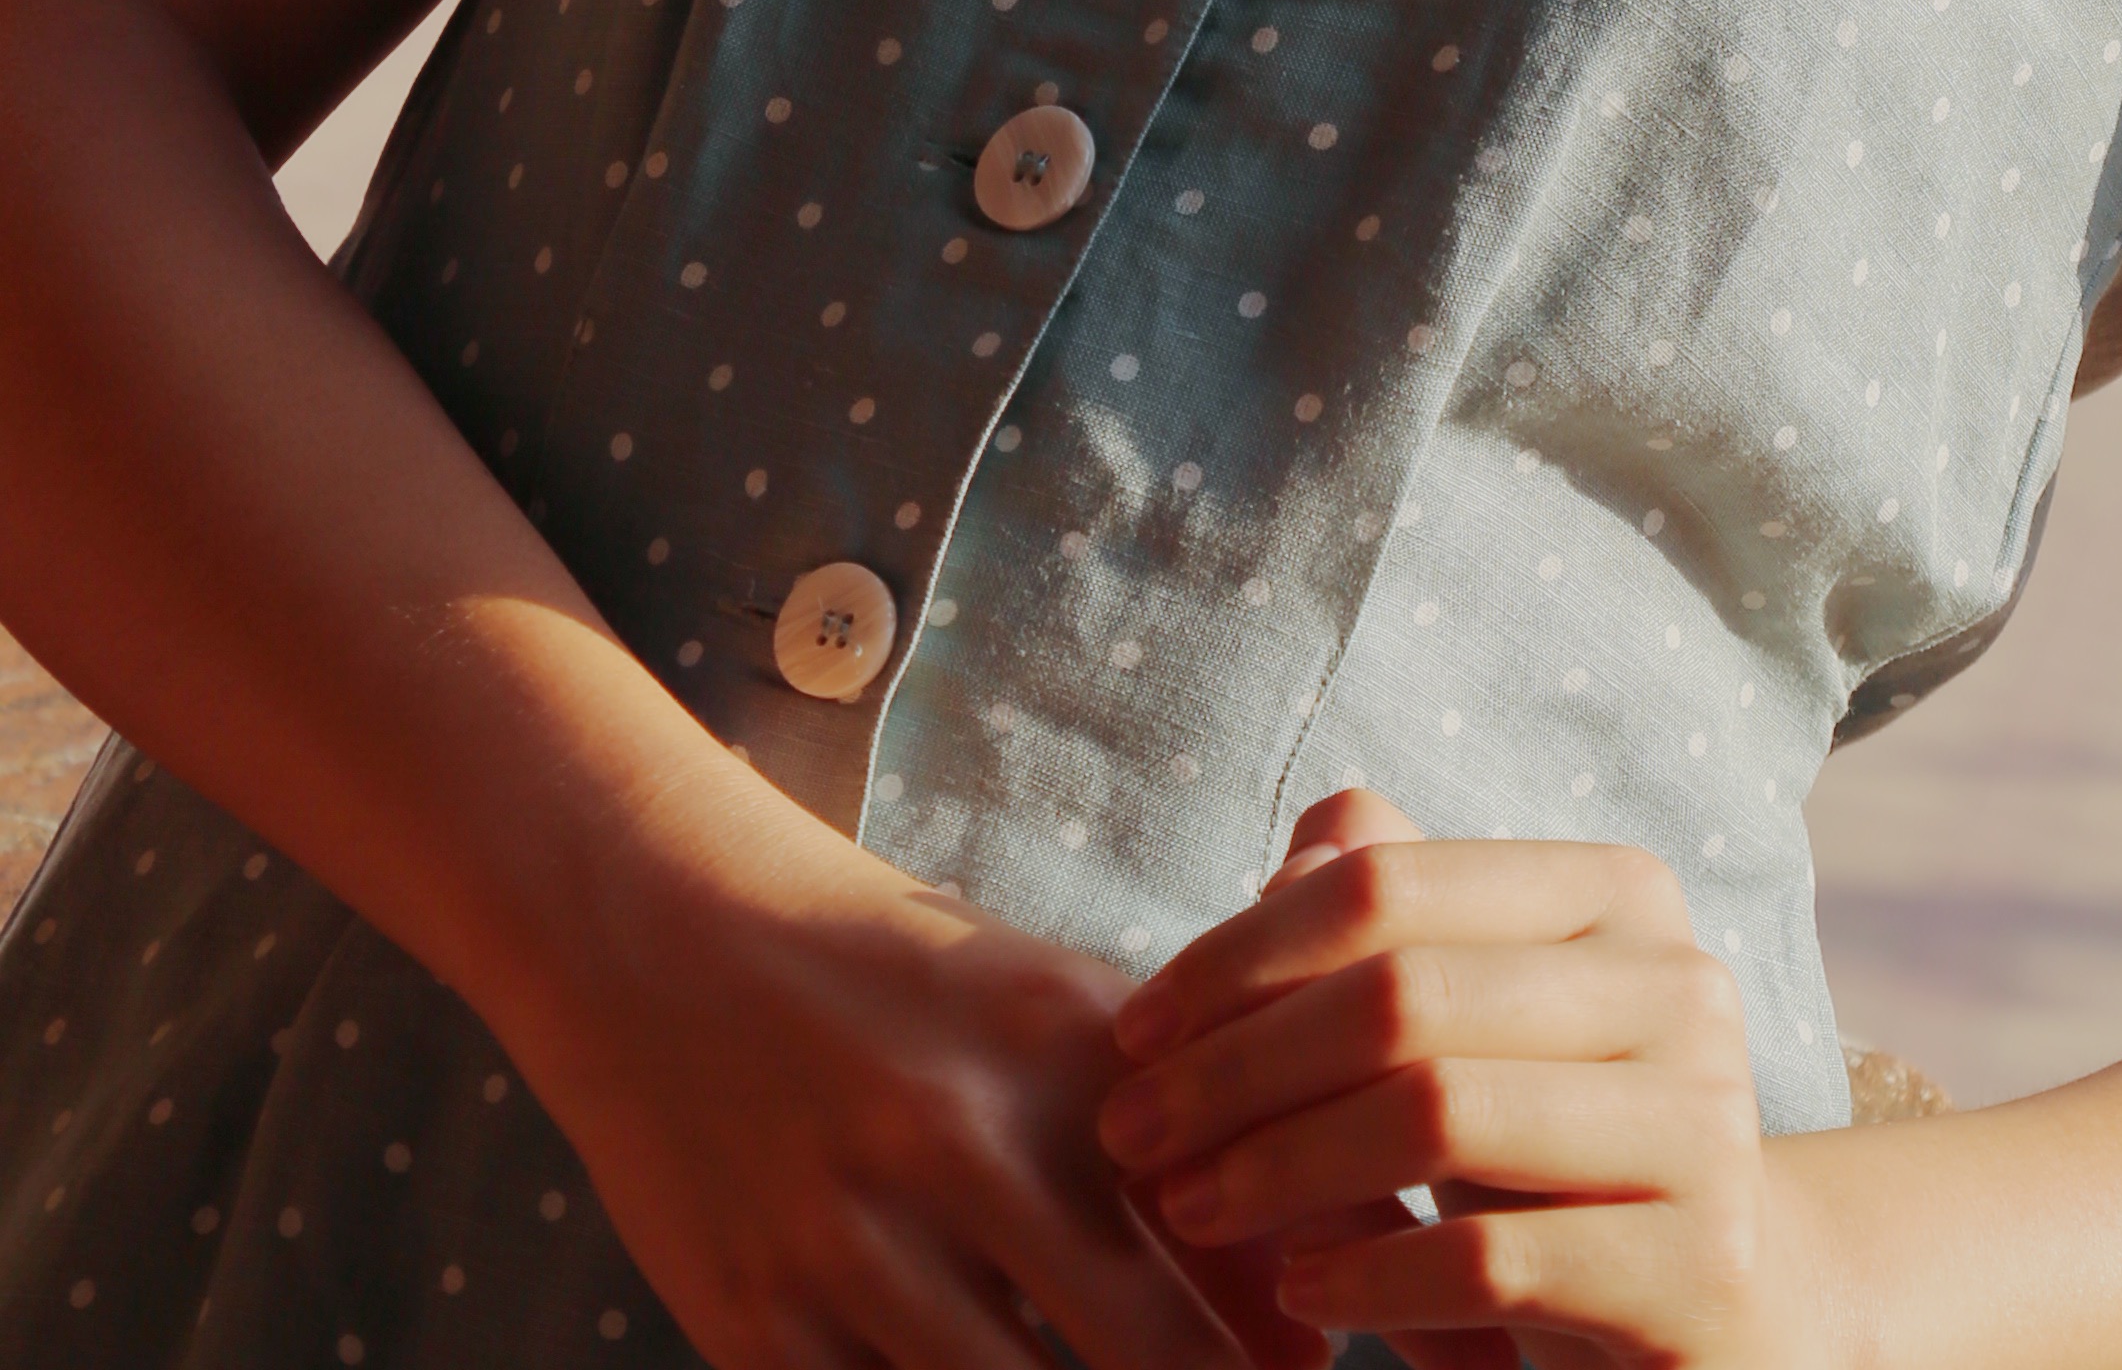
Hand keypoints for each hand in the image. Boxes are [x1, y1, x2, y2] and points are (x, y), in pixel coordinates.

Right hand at [501, 782, 1259, 1369]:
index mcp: (1062, 1053)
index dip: (1278, 1346)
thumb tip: (1311, 1345)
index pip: (1225, 1234)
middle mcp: (961, 1145)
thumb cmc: (900, 993)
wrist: (664, 940)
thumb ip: (1190, 1158)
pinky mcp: (755, 1329)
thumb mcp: (1055, 1025)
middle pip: (1136, 1356)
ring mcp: (849, 1247)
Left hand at [1099, 787, 1826, 1369]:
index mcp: (1618, 893)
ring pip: (1440, 1114)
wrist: (1732, 1296)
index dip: (1241, 952)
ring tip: (1194, 1208)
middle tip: (1132, 1136)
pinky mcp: (1695, 1266)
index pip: (1390, 884)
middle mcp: (1678, 984)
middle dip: (1237, 1068)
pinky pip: (1489, 1261)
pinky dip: (1367, 1274)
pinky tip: (1302, 1289)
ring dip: (1282, 1167)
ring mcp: (1702, 1125)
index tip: (1136, 1032)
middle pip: (1403, 996)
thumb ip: (1403, 916)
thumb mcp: (1484, 1017)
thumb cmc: (1563, 1141)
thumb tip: (1302, 846)